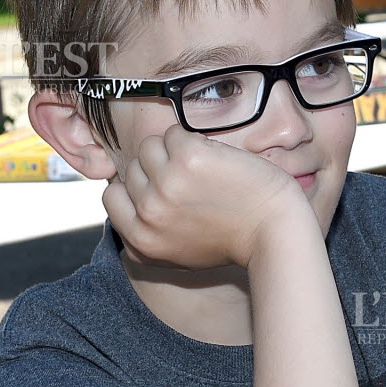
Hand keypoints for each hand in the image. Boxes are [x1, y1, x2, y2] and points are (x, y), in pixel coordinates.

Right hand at [102, 125, 306, 269]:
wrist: (274, 230)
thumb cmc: (232, 239)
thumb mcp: (177, 254)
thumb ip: (147, 233)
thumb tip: (125, 205)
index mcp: (141, 241)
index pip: (112, 197)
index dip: (137, 189)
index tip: (165, 191)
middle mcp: (148, 214)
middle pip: (132, 168)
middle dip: (159, 169)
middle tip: (194, 184)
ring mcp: (166, 184)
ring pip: (150, 146)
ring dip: (174, 151)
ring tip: (204, 171)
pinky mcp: (189, 159)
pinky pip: (175, 133)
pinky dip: (194, 140)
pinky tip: (215, 160)